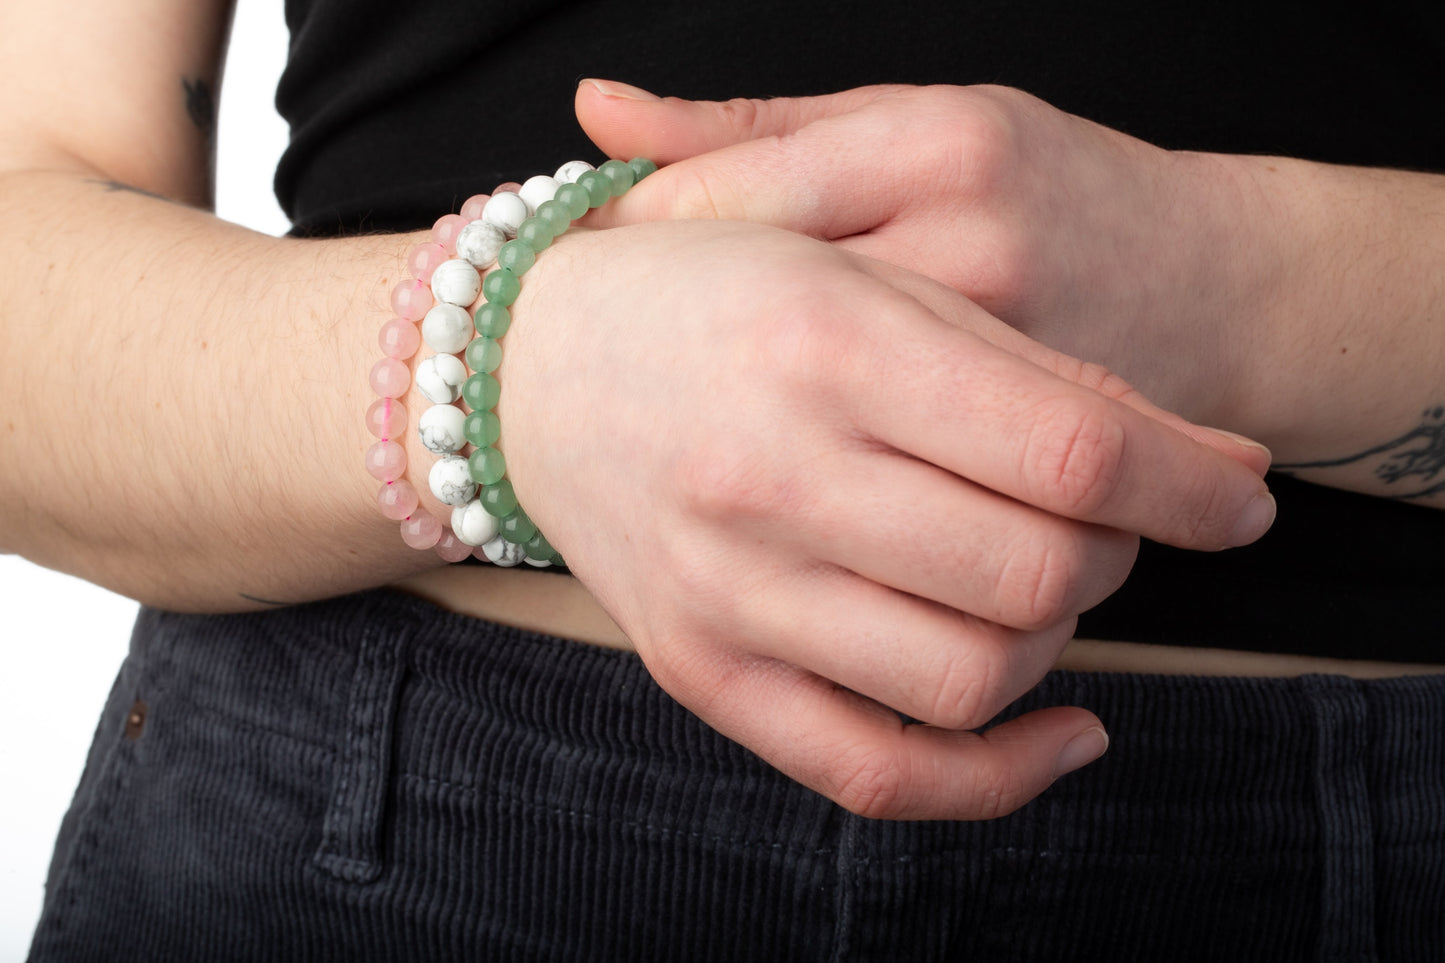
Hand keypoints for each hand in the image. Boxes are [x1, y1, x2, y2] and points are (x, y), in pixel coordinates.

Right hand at [488, 219, 1272, 818]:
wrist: (532, 371)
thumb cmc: (713, 301)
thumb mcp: (870, 281)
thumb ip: (1034, 369)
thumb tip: (1215, 470)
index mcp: (825, 345)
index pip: (1069, 447)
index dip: (1190, 486)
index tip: (1238, 499)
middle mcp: (768, 476)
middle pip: (1039, 574)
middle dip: (1120, 552)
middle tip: (1103, 516)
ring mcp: (728, 592)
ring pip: (976, 679)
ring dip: (1059, 641)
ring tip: (1038, 582)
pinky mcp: (703, 673)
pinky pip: (876, 774)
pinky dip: (998, 775)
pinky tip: (1052, 727)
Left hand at [576, 80, 1254, 426]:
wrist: (1216, 292)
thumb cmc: (1044, 192)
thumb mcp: (911, 125)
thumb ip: (758, 131)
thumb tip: (594, 110)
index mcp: (932, 146)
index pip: (727, 197)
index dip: (631, 247)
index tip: (582, 283)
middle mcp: (969, 251)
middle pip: (749, 316)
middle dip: (662, 356)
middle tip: (615, 382)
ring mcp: (1003, 365)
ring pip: (810, 416)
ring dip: (727, 423)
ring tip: (685, 438)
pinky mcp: (1033, 462)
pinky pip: (890, 484)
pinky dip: (815, 484)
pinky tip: (778, 486)